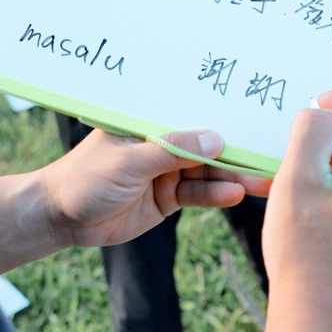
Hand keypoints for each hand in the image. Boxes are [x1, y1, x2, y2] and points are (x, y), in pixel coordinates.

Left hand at [46, 129, 270, 248]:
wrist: (60, 216)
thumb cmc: (85, 176)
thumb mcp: (129, 161)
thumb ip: (172, 151)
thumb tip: (216, 140)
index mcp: (150, 121)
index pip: (193, 115)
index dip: (223, 116)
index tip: (255, 118)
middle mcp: (162, 143)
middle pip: (207, 145)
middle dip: (237, 150)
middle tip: (270, 154)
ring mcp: (166, 170)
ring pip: (208, 171)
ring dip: (234, 176)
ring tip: (264, 180)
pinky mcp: (168, 196)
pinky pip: (198, 193)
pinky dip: (216, 194)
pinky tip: (236, 193)